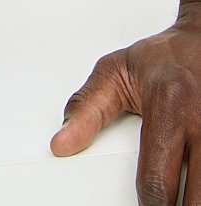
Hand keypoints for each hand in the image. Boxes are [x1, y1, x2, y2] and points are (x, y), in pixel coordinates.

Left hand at [50, 8, 200, 204]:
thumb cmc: (163, 58)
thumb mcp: (116, 72)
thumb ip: (87, 109)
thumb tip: (62, 143)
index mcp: (168, 107)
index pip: (156, 181)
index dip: (147, 205)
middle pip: (193, 199)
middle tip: (160, 204)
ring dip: (194, 200)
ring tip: (181, 198)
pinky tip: (194, 186)